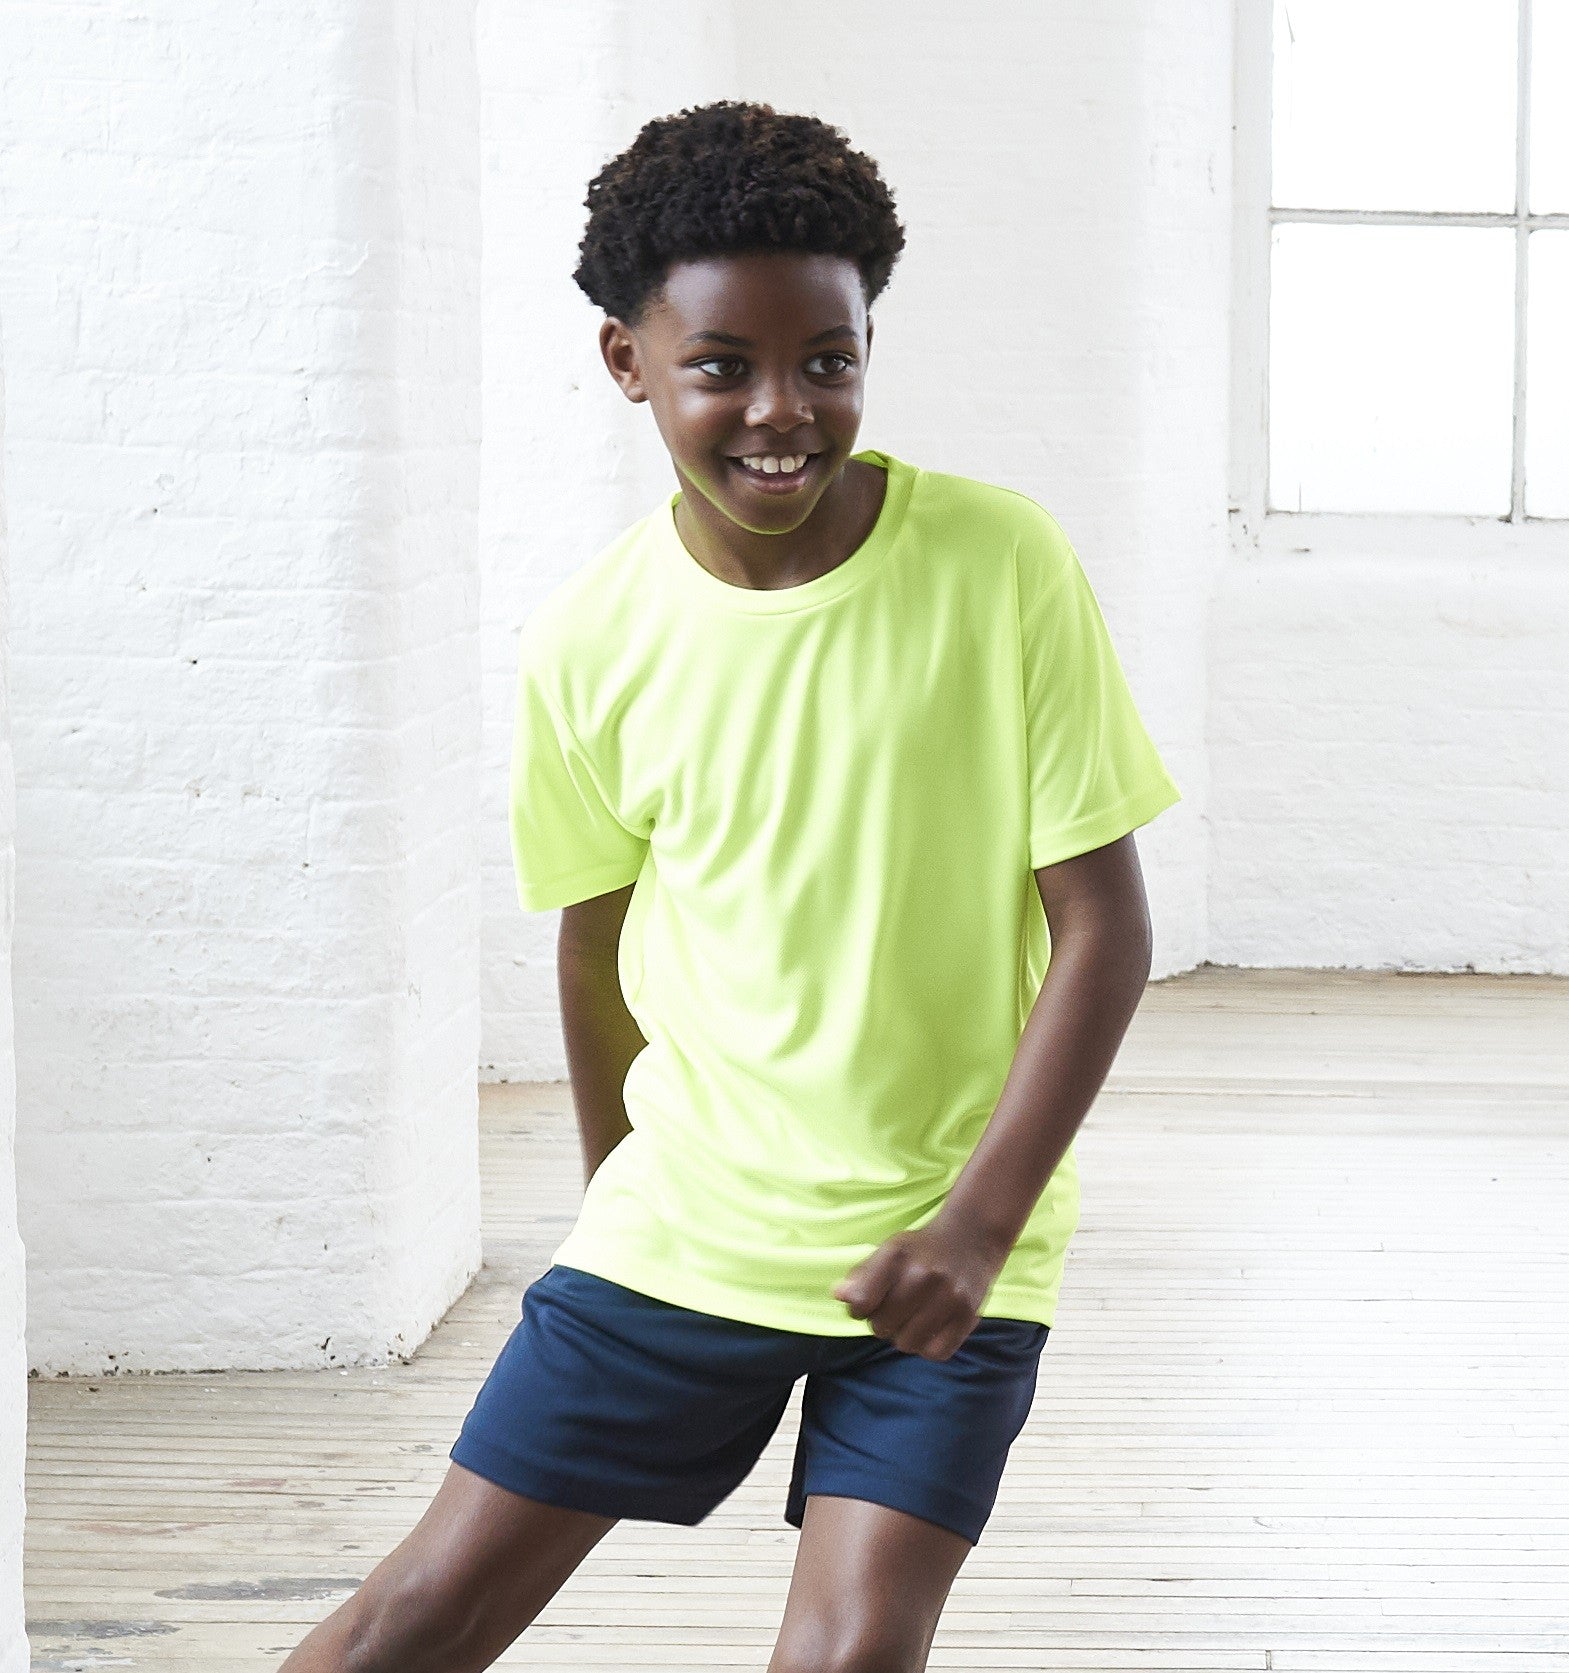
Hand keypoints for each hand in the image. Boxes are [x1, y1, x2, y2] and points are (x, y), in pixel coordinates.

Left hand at [832, 1211, 1011, 1360]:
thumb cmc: (922, 1248)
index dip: (858, 1310)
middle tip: (894, 1308)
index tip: (867, 1304)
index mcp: (897, 1255)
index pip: (862, 1302)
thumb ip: (861, 1276)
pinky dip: (927, 1346)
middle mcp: (924, 1275)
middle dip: (882, 1322)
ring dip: (903, 1336)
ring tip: (911, 1318)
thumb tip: (840, 1296)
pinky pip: (935, 1353)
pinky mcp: (968, 1315)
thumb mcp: (889, 1250)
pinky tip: (928, 1328)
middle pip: (882, 1327)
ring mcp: (949, 1296)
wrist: (972, 1236)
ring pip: (907, 1344)